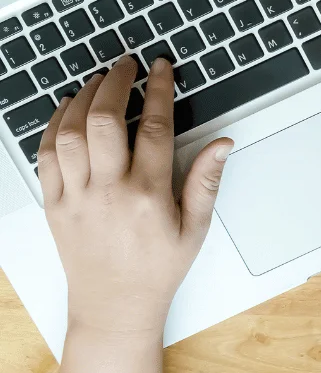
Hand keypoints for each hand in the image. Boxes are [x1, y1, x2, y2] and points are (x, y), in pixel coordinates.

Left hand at [38, 56, 232, 336]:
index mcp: (148, 195)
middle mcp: (108, 192)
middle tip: (126, 65)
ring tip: (97, 81)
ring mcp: (76, 198)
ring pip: (69, 133)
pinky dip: (53, 126)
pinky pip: (45, 157)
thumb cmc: (157, 268)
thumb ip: (206, 180)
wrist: (114, 306)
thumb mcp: (195, 226)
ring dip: (82, 99)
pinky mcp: (54, 206)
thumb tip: (223, 144)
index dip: (158, 90)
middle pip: (103, 121)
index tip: (161, 68)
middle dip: (114, 83)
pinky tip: (67, 110)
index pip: (152, 127)